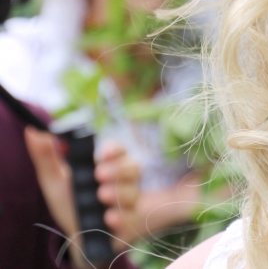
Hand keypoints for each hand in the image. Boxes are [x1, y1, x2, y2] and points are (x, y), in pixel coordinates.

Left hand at [24, 128, 143, 250]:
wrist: (77, 235)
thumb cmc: (69, 204)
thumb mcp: (53, 180)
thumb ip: (46, 156)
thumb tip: (33, 131)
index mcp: (106, 165)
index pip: (118, 150)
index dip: (114, 149)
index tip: (103, 153)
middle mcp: (122, 181)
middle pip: (132, 167)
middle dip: (118, 170)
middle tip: (99, 176)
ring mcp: (129, 201)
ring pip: (133, 191)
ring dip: (118, 193)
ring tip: (101, 196)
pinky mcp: (131, 222)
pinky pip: (132, 217)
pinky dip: (121, 217)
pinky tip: (110, 218)